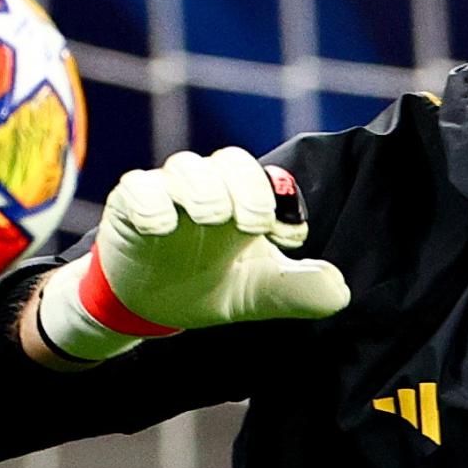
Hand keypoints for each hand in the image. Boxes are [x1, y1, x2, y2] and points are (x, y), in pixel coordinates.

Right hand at [37, 147, 350, 361]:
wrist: (147, 306)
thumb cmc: (206, 285)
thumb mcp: (255, 294)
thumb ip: (295, 291)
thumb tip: (339, 290)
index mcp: (243, 201)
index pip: (265, 178)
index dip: (279, 200)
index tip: (290, 237)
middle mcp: (208, 188)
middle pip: (228, 162)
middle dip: (246, 188)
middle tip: (253, 223)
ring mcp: (167, 194)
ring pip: (185, 167)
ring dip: (202, 188)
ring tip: (210, 218)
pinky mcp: (128, 205)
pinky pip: (137, 187)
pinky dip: (150, 201)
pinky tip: (160, 226)